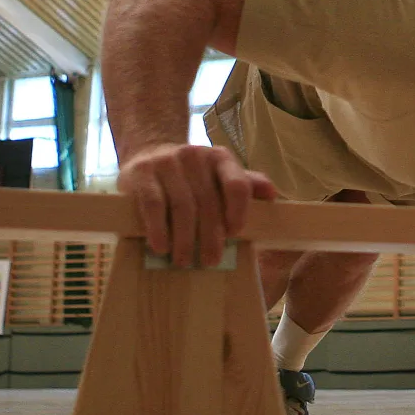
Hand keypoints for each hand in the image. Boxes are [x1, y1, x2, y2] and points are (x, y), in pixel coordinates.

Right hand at [118, 143, 275, 266]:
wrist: (149, 153)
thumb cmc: (191, 175)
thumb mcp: (219, 176)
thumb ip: (245, 185)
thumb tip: (272, 195)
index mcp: (220, 158)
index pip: (237, 184)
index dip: (238, 211)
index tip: (235, 234)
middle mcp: (195, 155)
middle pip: (208, 202)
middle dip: (210, 236)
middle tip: (211, 261)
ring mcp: (168, 162)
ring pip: (182, 206)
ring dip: (184, 239)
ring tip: (184, 261)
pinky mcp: (143, 172)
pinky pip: (154, 204)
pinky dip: (159, 229)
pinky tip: (162, 248)